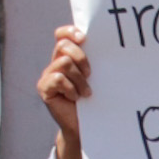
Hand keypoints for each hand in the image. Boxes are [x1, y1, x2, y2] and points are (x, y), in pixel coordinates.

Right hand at [39, 24, 92, 158]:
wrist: (86, 127)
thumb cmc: (96, 101)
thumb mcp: (98, 79)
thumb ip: (97, 63)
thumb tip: (115, 47)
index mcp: (68, 56)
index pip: (62, 35)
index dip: (70, 32)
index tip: (84, 39)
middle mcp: (56, 63)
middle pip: (63, 45)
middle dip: (80, 57)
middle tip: (90, 74)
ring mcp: (48, 75)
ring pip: (64, 62)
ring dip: (79, 78)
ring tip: (86, 92)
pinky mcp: (44, 88)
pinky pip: (58, 78)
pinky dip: (71, 88)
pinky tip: (76, 98)